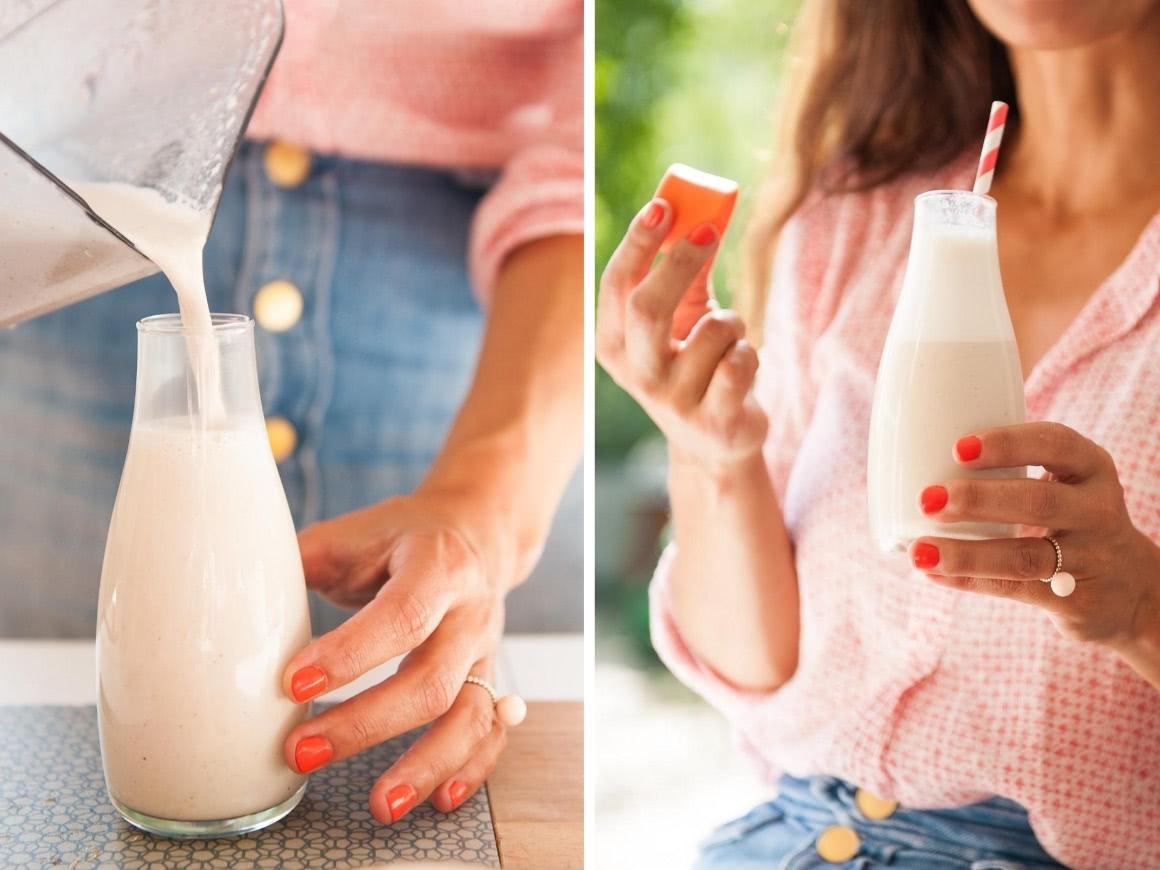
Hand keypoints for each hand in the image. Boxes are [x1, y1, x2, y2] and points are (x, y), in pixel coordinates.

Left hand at [279, 494, 517, 823]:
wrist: (472, 532)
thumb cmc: (400, 538)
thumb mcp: (353, 533)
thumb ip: (303, 563)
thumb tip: (237, 603)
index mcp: (436, 564)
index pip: (401, 615)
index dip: (350, 655)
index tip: (293, 684)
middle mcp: (469, 611)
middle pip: (431, 680)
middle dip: (366, 724)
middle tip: (301, 750)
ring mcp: (485, 650)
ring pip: (468, 716)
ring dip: (425, 765)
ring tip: (379, 804)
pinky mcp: (488, 679)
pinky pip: (489, 731)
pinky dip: (470, 769)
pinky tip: (438, 800)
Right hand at [596, 198, 767, 472]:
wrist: (715, 440)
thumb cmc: (695, 364)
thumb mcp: (681, 319)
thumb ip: (682, 272)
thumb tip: (697, 214)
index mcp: (614, 346)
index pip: (615, 287)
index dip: (638, 244)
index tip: (663, 207)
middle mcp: (636, 375)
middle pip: (647, 308)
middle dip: (680, 262)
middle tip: (710, 231)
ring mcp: (673, 402)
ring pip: (712, 331)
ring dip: (733, 321)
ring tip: (731, 339)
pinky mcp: (713, 420)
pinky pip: (741, 361)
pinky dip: (750, 353)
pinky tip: (741, 370)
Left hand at [910, 422, 1159, 645]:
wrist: (1130, 589)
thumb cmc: (1069, 521)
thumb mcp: (1063, 486)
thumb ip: (1010, 471)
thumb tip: (918, 456)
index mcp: (1089, 469)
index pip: (1055, 444)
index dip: (1007, 443)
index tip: (957, 448)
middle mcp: (1096, 510)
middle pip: (1038, 501)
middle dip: (978, 499)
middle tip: (927, 499)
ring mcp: (1090, 558)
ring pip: (1025, 556)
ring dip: (966, 553)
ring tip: (920, 550)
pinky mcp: (1076, 600)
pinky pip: (1016, 589)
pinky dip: (969, 581)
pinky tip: (933, 573)